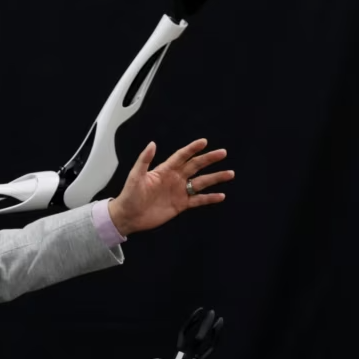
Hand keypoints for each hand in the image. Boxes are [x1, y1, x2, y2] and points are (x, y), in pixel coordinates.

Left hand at [108, 139, 233, 235]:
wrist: (128, 216)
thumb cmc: (129, 195)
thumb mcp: (135, 176)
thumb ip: (144, 160)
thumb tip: (152, 143)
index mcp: (164, 170)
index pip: (181, 156)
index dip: (192, 149)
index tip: (204, 142)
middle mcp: (174, 179)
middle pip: (195, 166)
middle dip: (209, 159)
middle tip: (222, 153)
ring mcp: (179, 191)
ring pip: (201, 182)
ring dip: (215, 178)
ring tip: (229, 173)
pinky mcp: (181, 205)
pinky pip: (198, 200)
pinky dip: (209, 198)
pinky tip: (221, 195)